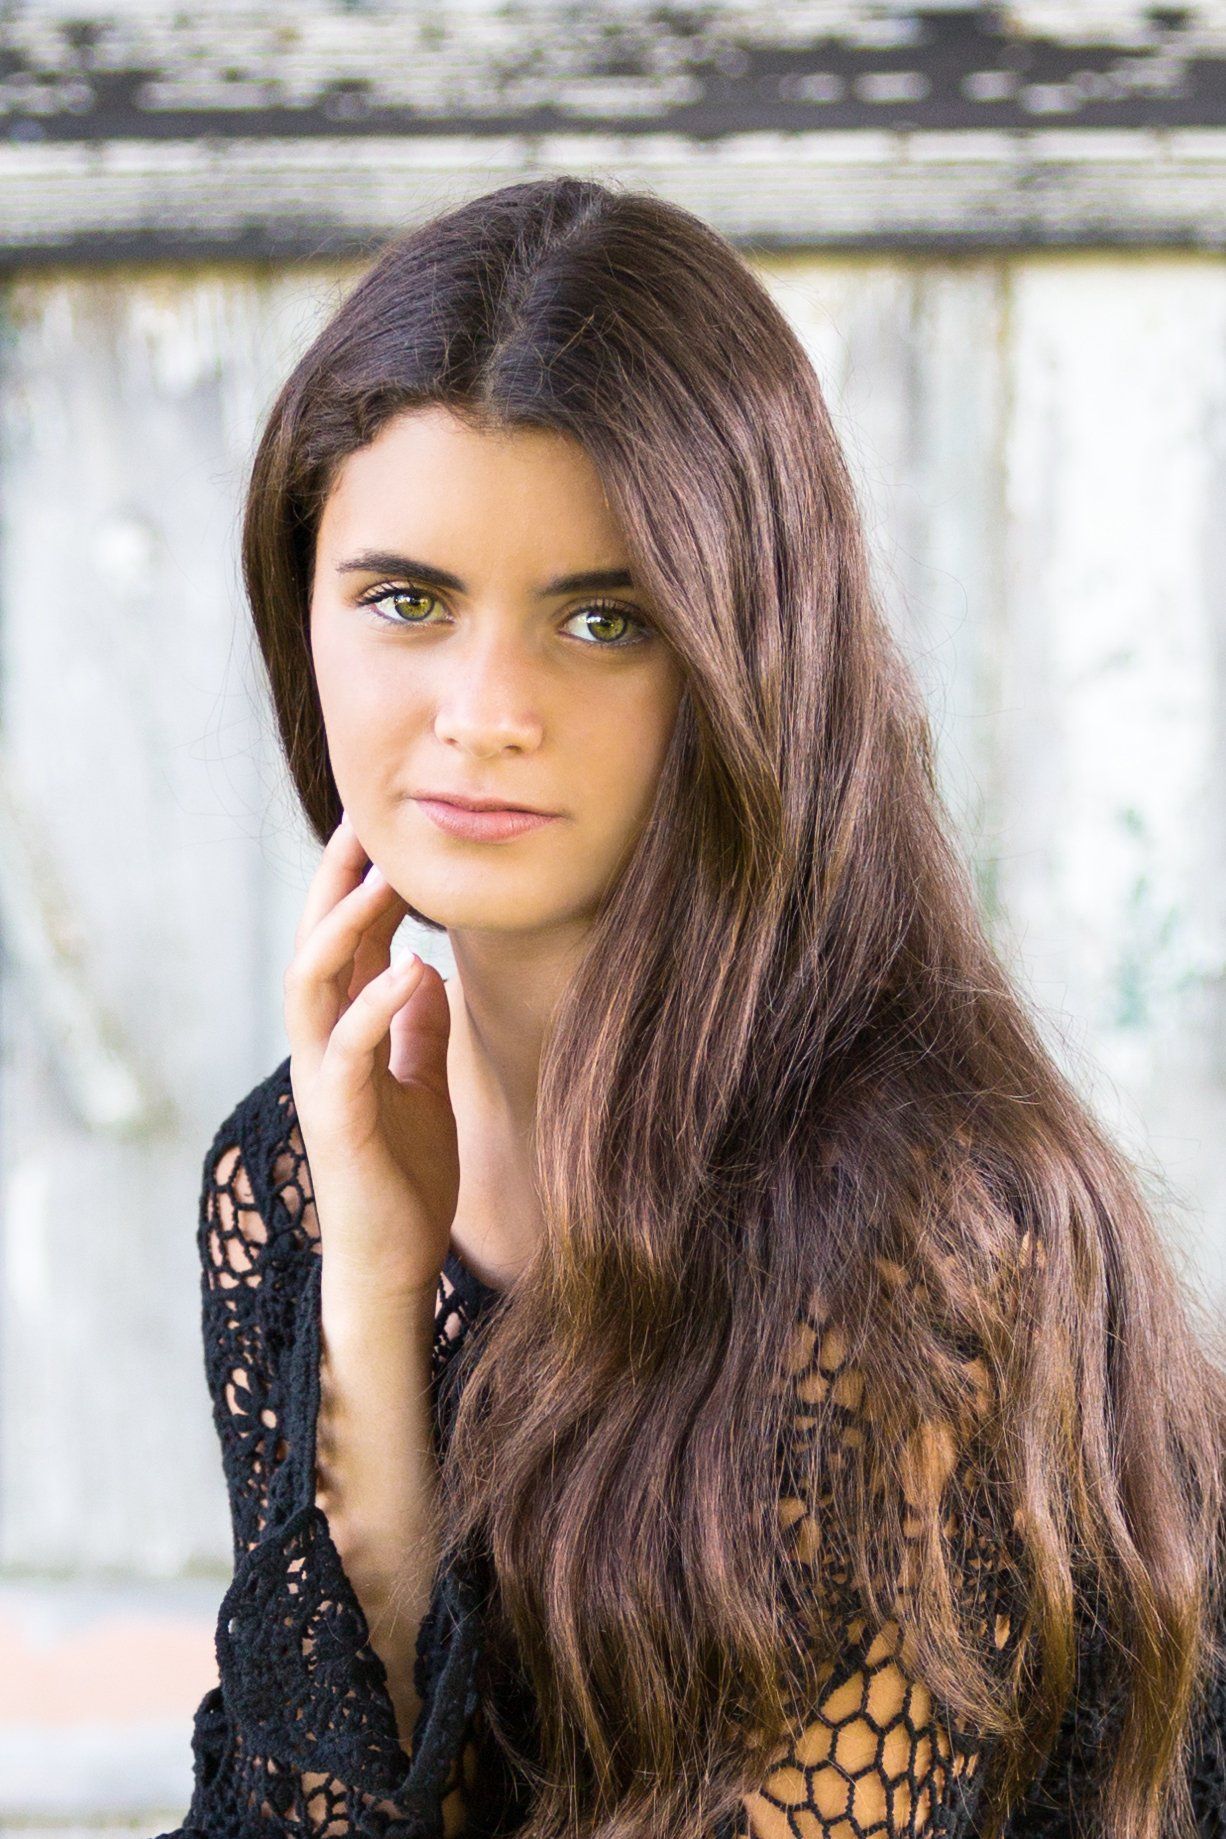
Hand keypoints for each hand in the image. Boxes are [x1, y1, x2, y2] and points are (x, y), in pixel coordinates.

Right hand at [283, 815, 458, 1302]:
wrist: (394, 1265)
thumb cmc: (406, 1179)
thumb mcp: (424, 1088)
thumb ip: (418, 1031)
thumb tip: (422, 970)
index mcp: (345, 1037)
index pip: (344, 945)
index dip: (360, 885)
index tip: (388, 831)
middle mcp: (323, 1049)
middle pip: (314, 945)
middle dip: (335, 882)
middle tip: (362, 821)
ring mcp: (324, 1083)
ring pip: (311, 985)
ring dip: (344, 928)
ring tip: (381, 878)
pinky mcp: (339, 1122)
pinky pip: (347, 1051)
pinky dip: (376, 1006)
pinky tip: (410, 970)